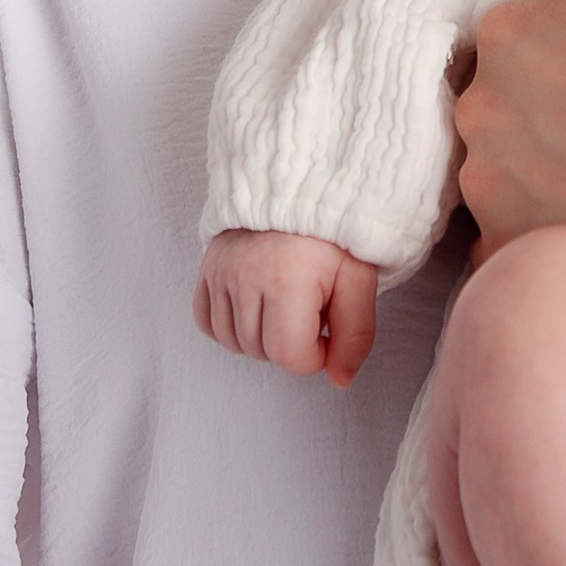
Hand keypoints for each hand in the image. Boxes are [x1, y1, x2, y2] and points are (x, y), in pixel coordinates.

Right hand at [196, 227, 379, 384]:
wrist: (300, 185)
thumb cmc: (333, 234)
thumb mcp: (359, 280)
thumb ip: (356, 335)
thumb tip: (339, 380)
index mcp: (287, 281)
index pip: (290, 356)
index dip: (315, 356)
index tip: (326, 329)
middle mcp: (245, 277)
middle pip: (261, 352)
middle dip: (290, 344)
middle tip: (308, 310)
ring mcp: (220, 273)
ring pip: (233, 342)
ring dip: (260, 338)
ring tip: (283, 306)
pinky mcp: (206, 269)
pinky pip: (206, 323)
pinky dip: (229, 326)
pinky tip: (255, 309)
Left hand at [451, 0, 565, 294]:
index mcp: (506, 29)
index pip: (518, 32)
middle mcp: (481, 108)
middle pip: (503, 104)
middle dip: (548, 111)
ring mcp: (492, 189)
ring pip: (504, 175)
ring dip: (543, 176)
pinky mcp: (515, 254)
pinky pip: (512, 245)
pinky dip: (546, 237)